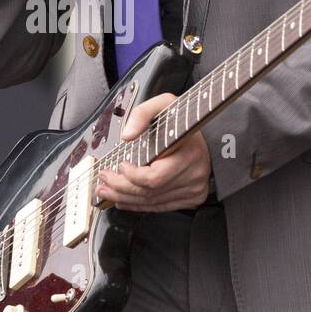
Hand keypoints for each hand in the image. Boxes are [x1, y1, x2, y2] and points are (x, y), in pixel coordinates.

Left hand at [94, 92, 214, 211]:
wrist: (206, 134)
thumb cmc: (184, 121)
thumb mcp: (164, 105)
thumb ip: (142, 114)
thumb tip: (127, 135)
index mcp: (189, 154)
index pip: (155, 177)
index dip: (132, 175)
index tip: (120, 164)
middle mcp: (193, 175)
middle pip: (149, 192)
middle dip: (120, 187)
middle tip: (104, 178)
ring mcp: (193, 189)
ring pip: (151, 202)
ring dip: (124, 198)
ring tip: (106, 190)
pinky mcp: (191, 198)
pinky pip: (160, 206)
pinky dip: (138, 205)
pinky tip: (123, 200)